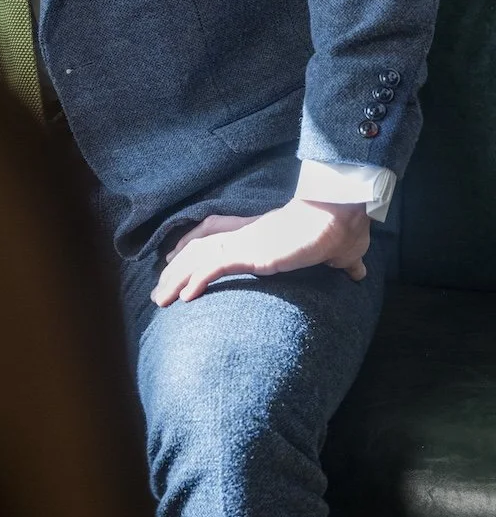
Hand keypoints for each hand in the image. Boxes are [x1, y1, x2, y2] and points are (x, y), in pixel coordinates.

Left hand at [151, 199, 370, 306]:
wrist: (342, 216)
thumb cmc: (342, 231)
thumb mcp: (342, 253)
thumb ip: (344, 263)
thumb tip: (359, 272)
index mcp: (262, 234)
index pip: (217, 236)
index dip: (195, 250)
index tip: (177, 263)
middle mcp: (248, 235)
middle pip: (198, 249)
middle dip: (175, 272)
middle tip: (158, 293)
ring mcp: (247, 242)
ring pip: (199, 258)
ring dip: (176, 279)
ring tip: (160, 299)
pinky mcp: (252, 251)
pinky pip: (215, 265)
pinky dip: (197, 280)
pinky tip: (185, 297)